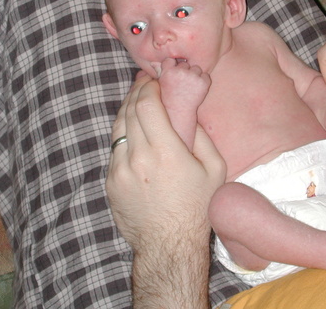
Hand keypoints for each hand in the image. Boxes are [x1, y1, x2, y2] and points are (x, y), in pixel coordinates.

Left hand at [106, 73, 225, 251]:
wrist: (169, 246)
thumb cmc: (197, 208)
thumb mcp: (215, 170)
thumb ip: (202, 137)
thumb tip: (187, 112)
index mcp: (165, 152)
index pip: (147, 105)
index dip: (149, 87)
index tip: (156, 79)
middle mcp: (138, 157)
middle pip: (129, 110)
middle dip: (137, 91)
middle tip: (145, 82)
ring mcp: (119, 170)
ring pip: (118, 127)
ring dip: (127, 108)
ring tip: (136, 98)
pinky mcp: (110, 181)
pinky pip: (114, 148)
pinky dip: (123, 132)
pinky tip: (133, 129)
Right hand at [158, 58, 210, 109]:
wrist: (179, 111)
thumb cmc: (170, 98)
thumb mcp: (162, 83)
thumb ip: (165, 70)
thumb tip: (168, 60)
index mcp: (168, 72)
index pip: (171, 60)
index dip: (173, 66)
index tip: (173, 72)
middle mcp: (180, 72)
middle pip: (185, 64)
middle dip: (184, 71)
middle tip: (182, 83)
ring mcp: (193, 77)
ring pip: (196, 68)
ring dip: (194, 75)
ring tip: (190, 86)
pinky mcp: (203, 82)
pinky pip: (205, 75)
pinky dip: (203, 81)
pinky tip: (196, 89)